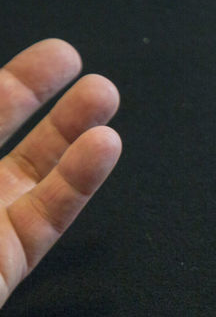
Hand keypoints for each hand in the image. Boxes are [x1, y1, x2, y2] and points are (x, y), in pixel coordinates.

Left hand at [0, 39, 120, 309]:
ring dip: (72, 131)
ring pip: (34, 170)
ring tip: (104, 97)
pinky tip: (103, 146)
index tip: (34, 53)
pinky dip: (80, 179)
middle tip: (77, 62)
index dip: (0, 83)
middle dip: (37, 93)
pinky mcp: (7, 262)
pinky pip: (51, 214)